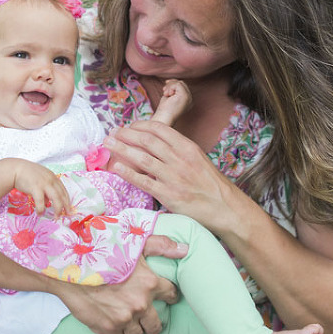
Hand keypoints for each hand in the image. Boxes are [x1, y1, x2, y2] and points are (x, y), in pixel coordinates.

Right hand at [12, 160, 70, 215]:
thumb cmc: (27, 174)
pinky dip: (41, 209)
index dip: (67, 200)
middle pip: (62, 195)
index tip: (69, 208)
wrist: (15, 169)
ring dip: (57, 209)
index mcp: (53, 177)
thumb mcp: (40, 179)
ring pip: (56, 198)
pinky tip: (40, 213)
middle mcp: (51, 179)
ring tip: (56, 216)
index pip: (63, 190)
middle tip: (66, 214)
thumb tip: (47, 202)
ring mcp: (44, 183)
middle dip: (65, 206)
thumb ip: (46, 189)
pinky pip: (41, 201)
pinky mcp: (35, 187)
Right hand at [52, 234, 185, 333]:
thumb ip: (161, 245)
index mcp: (150, 282)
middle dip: (152, 323)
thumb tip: (185, 249)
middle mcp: (141, 303)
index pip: (171, 294)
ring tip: (134, 331)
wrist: (71, 267)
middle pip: (156, 324)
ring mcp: (125, 318)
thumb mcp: (133, 242)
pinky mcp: (108, 329)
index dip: (169, 296)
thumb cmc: (102, 251)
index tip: (167, 298)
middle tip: (147, 320)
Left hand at [105, 121, 236, 232]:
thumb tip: (157, 142)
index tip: (128, 126)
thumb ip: (178, 149)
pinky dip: (127, 173)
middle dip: (126, 134)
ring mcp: (173, 177)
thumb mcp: (198, 158)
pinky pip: (143, 181)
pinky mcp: (168, 195)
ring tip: (108, 143)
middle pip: (147, 140)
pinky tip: (115, 167)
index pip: (159, 129)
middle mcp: (179, 159)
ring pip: (141, 158)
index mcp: (187, 147)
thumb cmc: (210, 184)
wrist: (224, 207)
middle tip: (112, 132)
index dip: (140, 125)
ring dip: (121, 148)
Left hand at [150, 79, 190, 124]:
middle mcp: (190, 100)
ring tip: (165, 94)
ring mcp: (189, 98)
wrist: (163, 118)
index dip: (173, 85)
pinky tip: (167, 94)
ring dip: (169, 86)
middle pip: (182, 83)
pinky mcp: (185, 96)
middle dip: (171, 84)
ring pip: (180, 83)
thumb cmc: (164, 110)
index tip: (165, 88)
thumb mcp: (169, 97)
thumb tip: (170, 80)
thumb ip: (172, 90)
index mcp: (188, 101)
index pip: (183, 87)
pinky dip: (170, 87)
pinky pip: (178, 84)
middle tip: (164, 92)